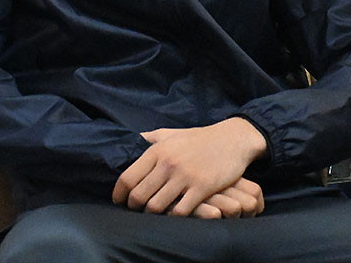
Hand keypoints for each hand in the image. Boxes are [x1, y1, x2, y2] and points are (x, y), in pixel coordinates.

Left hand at [112, 117, 266, 217]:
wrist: (231, 140)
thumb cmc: (199, 138)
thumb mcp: (171, 133)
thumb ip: (150, 139)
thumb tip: (131, 140)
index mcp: (157, 150)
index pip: (128, 177)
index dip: (120, 193)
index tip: (119, 200)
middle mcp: (168, 163)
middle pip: (139, 195)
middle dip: (133, 207)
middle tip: (134, 210)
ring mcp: (185, 176)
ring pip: (157, 206)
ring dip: (151, 214)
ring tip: (152, 215)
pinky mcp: (202, 188)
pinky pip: (181, 211)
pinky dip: (173, 217)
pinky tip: (173, 215)